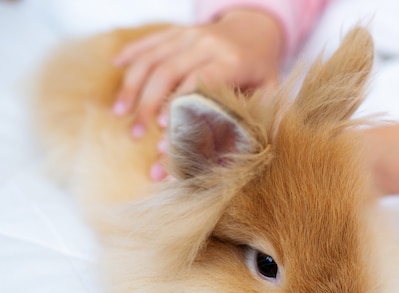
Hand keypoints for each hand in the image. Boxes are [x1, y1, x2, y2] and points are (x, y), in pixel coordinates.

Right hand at [112, 9, 283, 137]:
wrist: (256, 27)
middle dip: (148, 104)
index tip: (162, 131)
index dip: (178, 106)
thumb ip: (263, 114)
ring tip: (119, 112)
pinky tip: (115, 68)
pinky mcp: (177, 30)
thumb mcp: (271, 89)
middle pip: (168, 72)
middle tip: (136, 133)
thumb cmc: (261, 68)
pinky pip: (149, 41)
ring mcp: (189, 34)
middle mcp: (207, 43)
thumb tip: (255, 147)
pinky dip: (131, 54)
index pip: (198, 83)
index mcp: (232, 61)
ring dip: (133, 85)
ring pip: (153, 58)